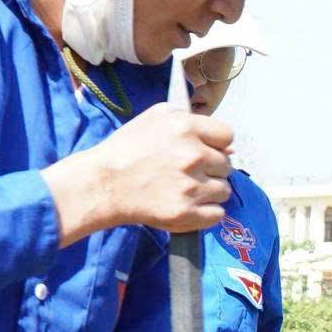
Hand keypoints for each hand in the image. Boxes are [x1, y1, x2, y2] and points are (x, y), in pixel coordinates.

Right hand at [42, 102, 232, 242]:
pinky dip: (207, 212)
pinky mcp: (186, 213)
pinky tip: (190, 205)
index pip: (228, 136)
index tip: (206, 150)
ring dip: (210, 191)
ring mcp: (191, 187)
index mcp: (186, 128)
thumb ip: (190, 120)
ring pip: (224, 190)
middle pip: (227, 165)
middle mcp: (193, 156)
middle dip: (211, 168)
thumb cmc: (127, 149)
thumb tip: (227, 143)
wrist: (104, 184)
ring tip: (187, 189)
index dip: (217, 144)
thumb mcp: (156, 117)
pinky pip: (218, 214)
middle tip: (189, 172)